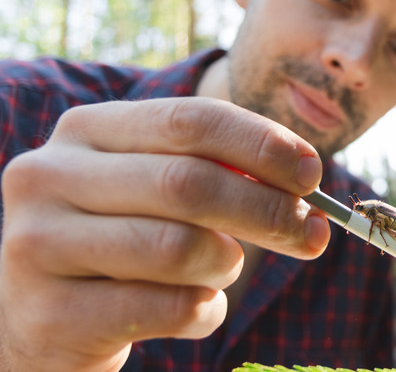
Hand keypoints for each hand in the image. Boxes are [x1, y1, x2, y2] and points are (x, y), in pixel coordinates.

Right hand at [0, 97, 329, 371]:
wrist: (46, 320)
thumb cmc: (124, 245)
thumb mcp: (161, 193)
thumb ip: (220, 173)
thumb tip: (307, 178)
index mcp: (87, 130)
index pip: (191, 120)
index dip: (263, 145)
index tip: (313, 174)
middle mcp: (50, 175)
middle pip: (189, 183)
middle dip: (269, 210)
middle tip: (313, 234)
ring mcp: (37, 243)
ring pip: (178, 247)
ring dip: (227, 265)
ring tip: (223, 270)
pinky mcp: (48, 311)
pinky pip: (165, 307)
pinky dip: (204, 312)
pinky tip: (196, 309)